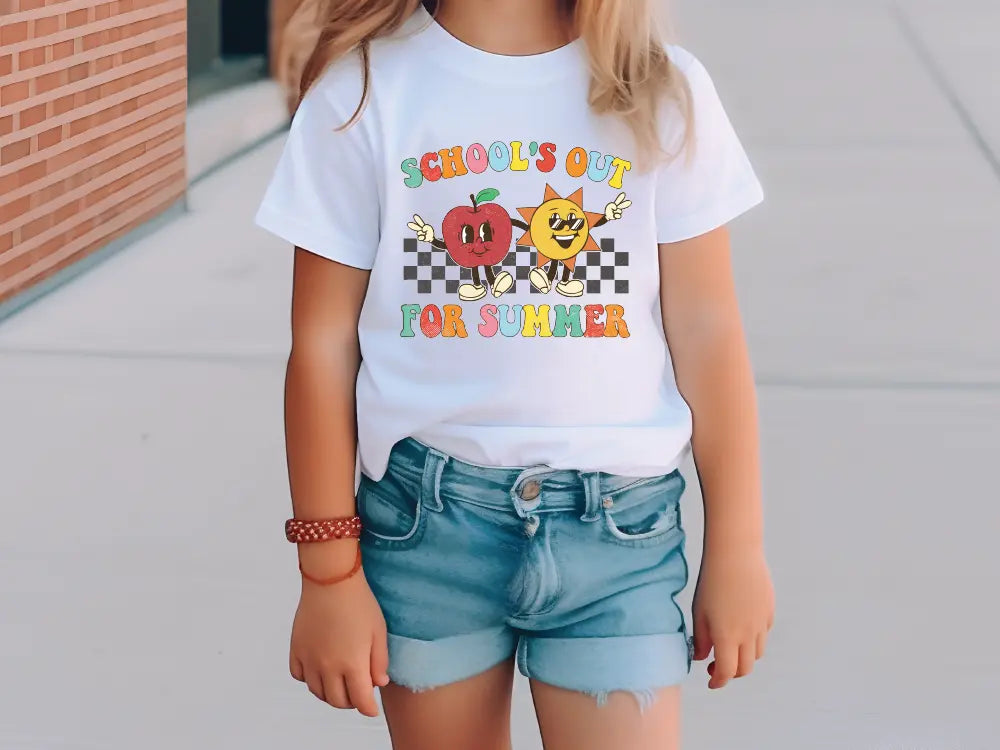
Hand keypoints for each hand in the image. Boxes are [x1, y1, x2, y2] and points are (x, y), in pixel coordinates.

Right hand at [290, 546, 389, 715]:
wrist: (331, 579)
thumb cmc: (359, 602)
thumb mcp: (379, 631)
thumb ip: (379, 661)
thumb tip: (378, 683)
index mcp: (352, 663)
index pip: (360, 700)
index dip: (368, 708)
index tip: (372, 709)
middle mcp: (328, 666)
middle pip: (337, 700)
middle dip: (351, 702)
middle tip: (358, 693)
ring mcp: (309, 658)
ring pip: (317, 692)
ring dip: (330, 694)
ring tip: (340, 684)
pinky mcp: (296, 648)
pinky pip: (299, 675)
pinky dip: (309, 679)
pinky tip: (319, 670)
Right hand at [407, 214, 434, 242]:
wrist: (430, 238)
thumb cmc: (430, 232)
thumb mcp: (429, 228)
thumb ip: (426, 227)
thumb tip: (423, 230)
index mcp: (422, 226)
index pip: (419, 222)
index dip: (417, 219)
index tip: (415, 215)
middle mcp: (420, 229)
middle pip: (415, 227)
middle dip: (412, 225)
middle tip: (408, 223)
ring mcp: (419, 233)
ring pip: (419, 233)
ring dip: (423, 234)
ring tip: (426, 234)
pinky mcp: (419, 238)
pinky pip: (420, 237)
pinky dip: (423, 237)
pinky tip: (424, 237)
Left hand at [603, 192, 631, 221]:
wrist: (607, 216)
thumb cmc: (608, 210)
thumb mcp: (609, 206)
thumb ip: (612, 205)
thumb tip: (616, 208)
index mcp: (616, 204)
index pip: (619, 200)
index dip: (621, 197)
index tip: (623, 194)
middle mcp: (618, 207)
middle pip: (623, 205)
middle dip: (626, 203)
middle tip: (630, 202)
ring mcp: (619, 211)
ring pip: (619, 211)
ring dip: (615, 212)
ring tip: (613, 212)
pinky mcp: (619, 216)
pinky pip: (619, 215)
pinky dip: (616, 215)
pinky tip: (614, 215)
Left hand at [691, 545, 773, 688]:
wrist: (735, 553)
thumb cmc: (712, 581)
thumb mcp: (699, 611)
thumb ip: (700, 639)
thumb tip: (701, 657)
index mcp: (728, 637)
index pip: (726, 672)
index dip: (718, 681)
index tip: (710, 681)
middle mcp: (748, 634)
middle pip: (745, 668)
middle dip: (731, 673)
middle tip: (716, 666)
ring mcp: (762, 623)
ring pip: (757, 653)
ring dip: (744, 657)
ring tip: (729, 647)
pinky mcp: (769, 611)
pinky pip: (764, 634)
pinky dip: (753, 640)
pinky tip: (741, 627)